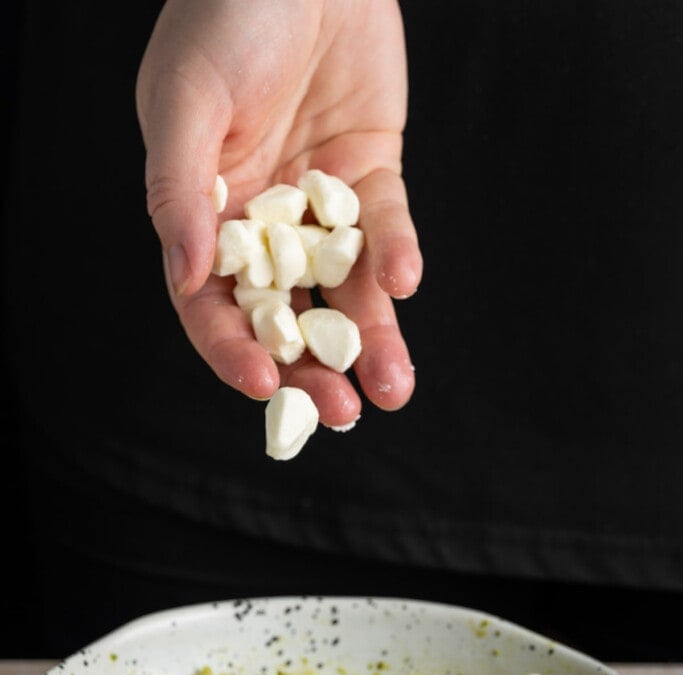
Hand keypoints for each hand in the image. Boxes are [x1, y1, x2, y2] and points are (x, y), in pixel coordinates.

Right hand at [136, 0, 422, 426]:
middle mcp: (260, 224)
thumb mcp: (186, 97)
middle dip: (313, 370)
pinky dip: (396, 256)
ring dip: (371, 342)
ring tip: (393, 390)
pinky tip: (406, 281)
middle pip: (285, 316)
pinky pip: (385, 229)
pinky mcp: (369, 178)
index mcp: (203, 215)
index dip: (234, 350)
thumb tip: (188, 275)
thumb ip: (181, 188)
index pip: (212, 304)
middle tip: (343, 414)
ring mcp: (318, 206)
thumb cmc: (225, 13)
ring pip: (344, 292)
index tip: (266, 386)